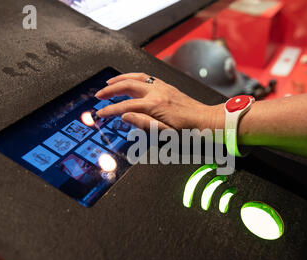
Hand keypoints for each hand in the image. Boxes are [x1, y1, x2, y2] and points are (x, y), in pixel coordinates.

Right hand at [95, 73, 222, 130]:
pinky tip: (130, 80)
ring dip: (121, 79)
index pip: (126, 106)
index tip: (100, 114)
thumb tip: (125, 116)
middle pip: (127, 86)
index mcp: (155, 105)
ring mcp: (163, 87)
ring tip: (109, 83)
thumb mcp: (166, 134)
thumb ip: (143, 124)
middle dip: (110, 90)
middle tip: (99, 96)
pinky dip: (134, 77)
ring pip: (136, 77)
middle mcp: (157, 92)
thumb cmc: (190, 132)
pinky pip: (146, 77)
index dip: (110, 110)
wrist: (208, 122)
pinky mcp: (168, 87)